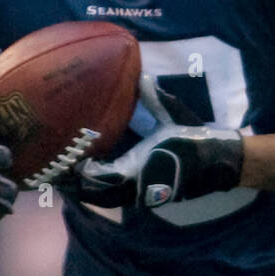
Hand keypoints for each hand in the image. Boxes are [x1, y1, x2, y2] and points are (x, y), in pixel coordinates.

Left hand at [70, 75, 243, 208]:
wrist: (221, 162)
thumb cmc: (196, 139)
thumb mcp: (174, 116)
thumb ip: (154, 98)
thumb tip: (142, 76)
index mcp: (139, 169)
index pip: (99, 177)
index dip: (79, 172)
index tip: (64, 161)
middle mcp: (138, 188)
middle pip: (96, 195)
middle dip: (75, 186)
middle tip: (53, 173)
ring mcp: (143, 195)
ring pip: (105, 199)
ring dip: (86, 191)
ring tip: (65, 179)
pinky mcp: (147, 196)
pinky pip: (116, 198)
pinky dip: (100, 192)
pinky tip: (90, 180)